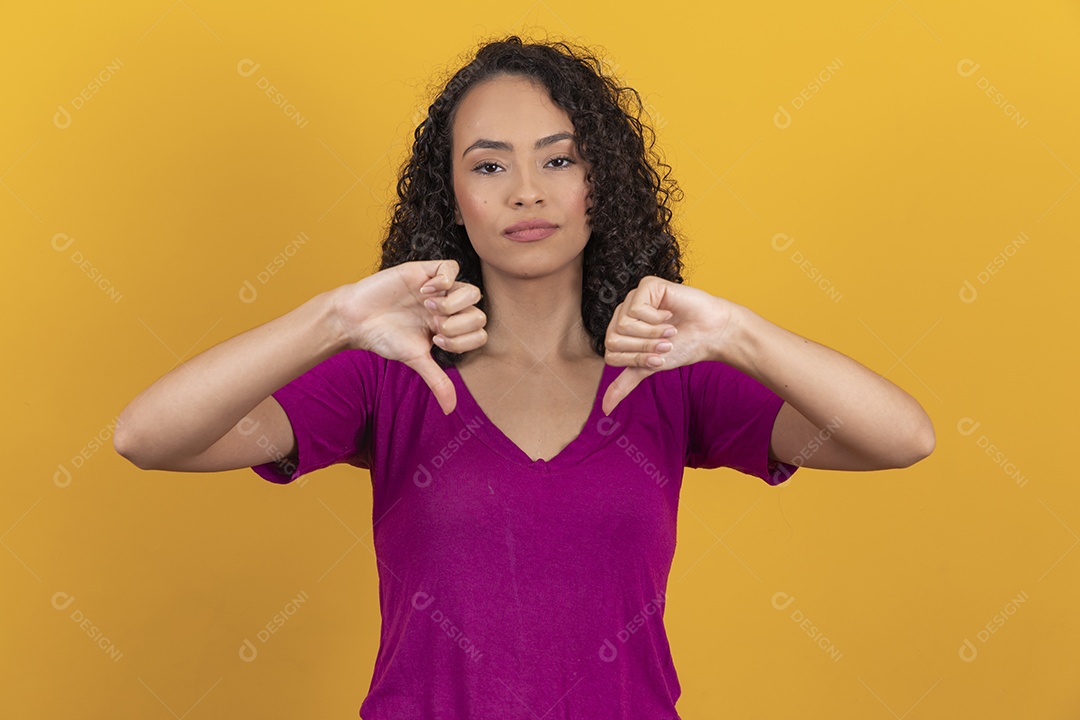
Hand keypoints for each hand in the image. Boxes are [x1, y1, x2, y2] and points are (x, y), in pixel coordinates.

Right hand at [332, 259, 487, 414]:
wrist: (356, 319)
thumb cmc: (384, 338)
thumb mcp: (415, 360)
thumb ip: (437, 380)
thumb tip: (451, 410)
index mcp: (450, 328)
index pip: (479, 333)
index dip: (463, 341)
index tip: (437, 342)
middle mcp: (448, 308)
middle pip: (480, 313)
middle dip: (458, 325)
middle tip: (434, 325)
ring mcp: (439, 289)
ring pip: (472, 290)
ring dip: (453, 303)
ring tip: (428, 307)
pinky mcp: (425, 271)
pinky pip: (451, 267)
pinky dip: (443, 281)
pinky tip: (423, 291)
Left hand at [601, 275, 736, 414]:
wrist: (711, 334)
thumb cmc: (683, 347)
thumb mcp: (649, 368)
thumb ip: (626, 383)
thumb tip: (605, 409)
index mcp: (620, 331)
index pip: (611, 352)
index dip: (636, 359)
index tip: (659, 358)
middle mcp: (624, 313)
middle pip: (615, 339)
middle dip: (644, 348)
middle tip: (666, 344)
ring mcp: (634, 298)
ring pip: (624, 325)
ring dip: (652, 334)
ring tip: (670, 331)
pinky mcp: (646, 286)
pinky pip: (637, 309)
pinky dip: (657, 319)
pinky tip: (670, 314)